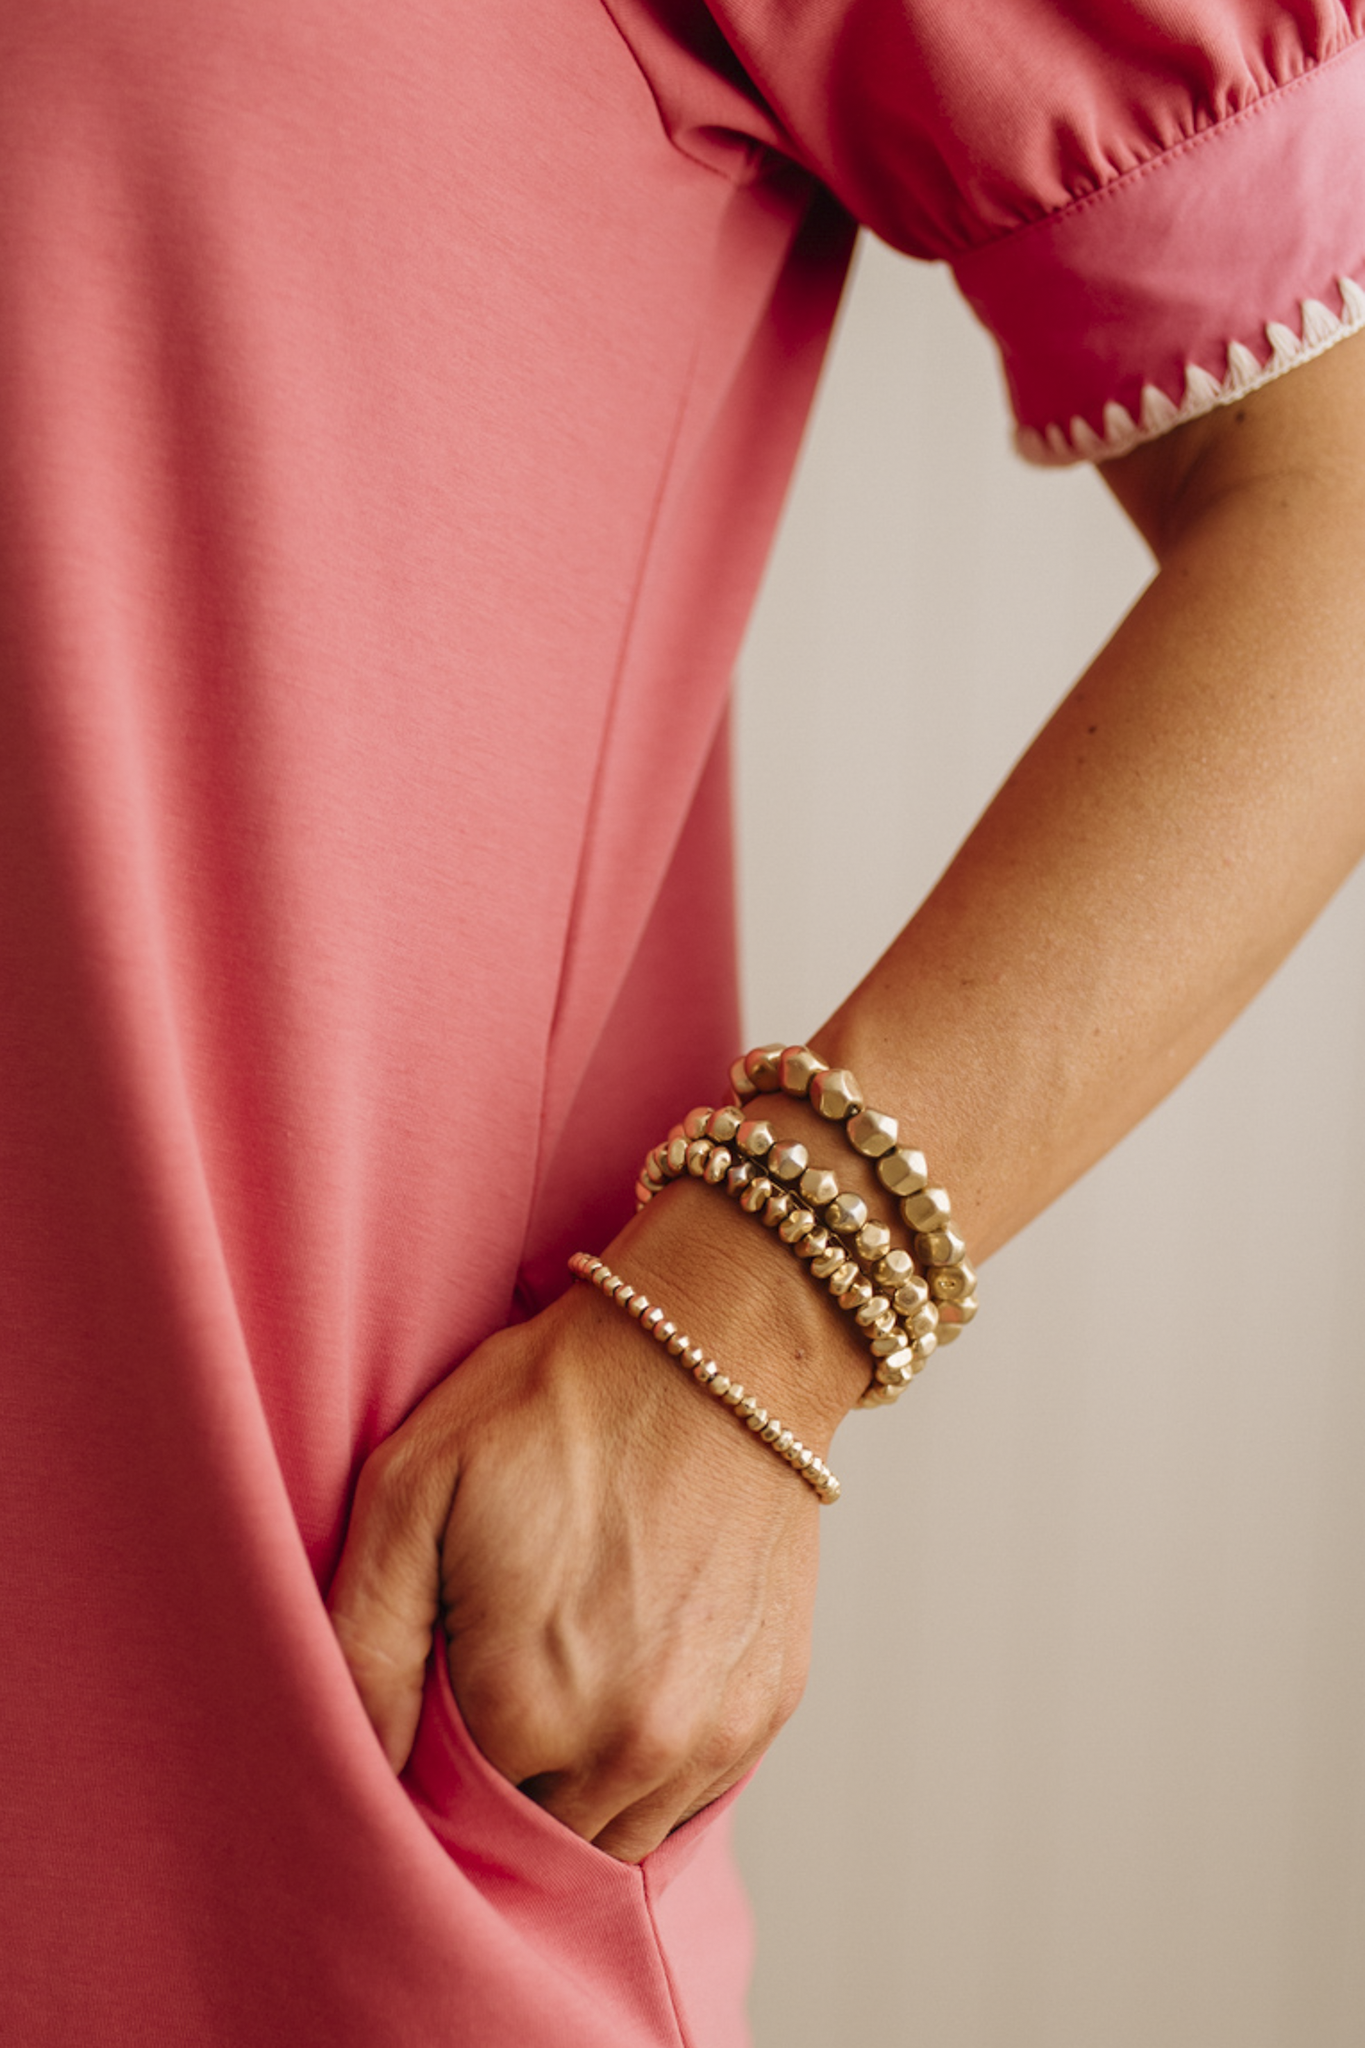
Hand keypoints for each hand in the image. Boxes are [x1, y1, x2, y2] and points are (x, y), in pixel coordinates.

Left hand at [327, 1190, 855, 1861]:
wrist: (716, 1341)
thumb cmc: (555, 1401)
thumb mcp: (412, 1486)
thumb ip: (361, 1641)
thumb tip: (355, 1760)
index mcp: (526, 1706)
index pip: (447, 1817)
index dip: (425, 1765)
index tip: (428, 1696)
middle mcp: (629, 1746)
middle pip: (535, 1838)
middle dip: (502, 1788)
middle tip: (491, 1680)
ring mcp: (711, 1734)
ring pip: (617, 1833)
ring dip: (580, 1787)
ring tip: (562, 1675)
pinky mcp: (769, 1705)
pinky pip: (692, 1791)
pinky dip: (651, 1759)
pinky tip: (627, 1671)